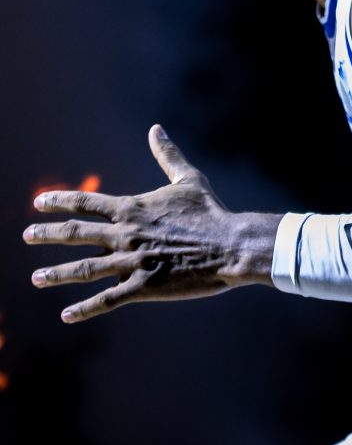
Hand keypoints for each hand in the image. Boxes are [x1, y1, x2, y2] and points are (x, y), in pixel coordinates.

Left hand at [23, 126, 278, 323]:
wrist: (231, 246)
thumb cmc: (212, 212)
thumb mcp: (188, 179)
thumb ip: (167, 155)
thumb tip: (156, 129)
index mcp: (131, 208)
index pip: (85, 203)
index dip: (59, 202)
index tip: (39, 203)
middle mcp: (124, 234)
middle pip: (75, 234)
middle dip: (46, 234)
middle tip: (27, 235)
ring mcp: (132, 262)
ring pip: (84, 269)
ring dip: (56, 274)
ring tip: (36, 278)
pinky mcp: (144, 287)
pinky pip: (107, 300)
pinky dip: (84, 309)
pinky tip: (66, 315)